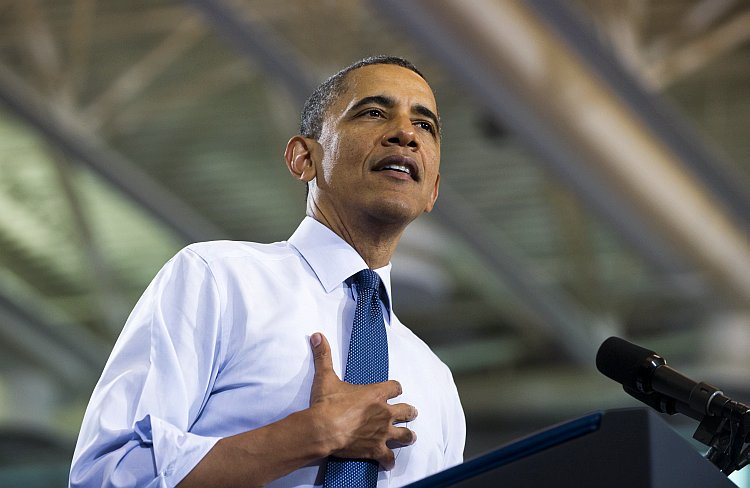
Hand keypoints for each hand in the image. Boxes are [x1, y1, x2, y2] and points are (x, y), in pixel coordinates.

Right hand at [309, 332, 417, 469]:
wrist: (324, 428)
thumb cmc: (327, 403)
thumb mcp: (325, 376)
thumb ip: (323, 355)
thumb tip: (317, 336)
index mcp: (376, 393)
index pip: (395, 387)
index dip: (396, 388)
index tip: (395, 390)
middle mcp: (384, 412)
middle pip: (406, 411)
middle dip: (409, 412)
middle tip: (411, 412)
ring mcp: (382, 432)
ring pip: (404, 435)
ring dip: (407, 436)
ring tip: (410, 437)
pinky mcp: (376, 449)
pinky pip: (388, 457)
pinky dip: (389, 460)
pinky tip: (388, 462)